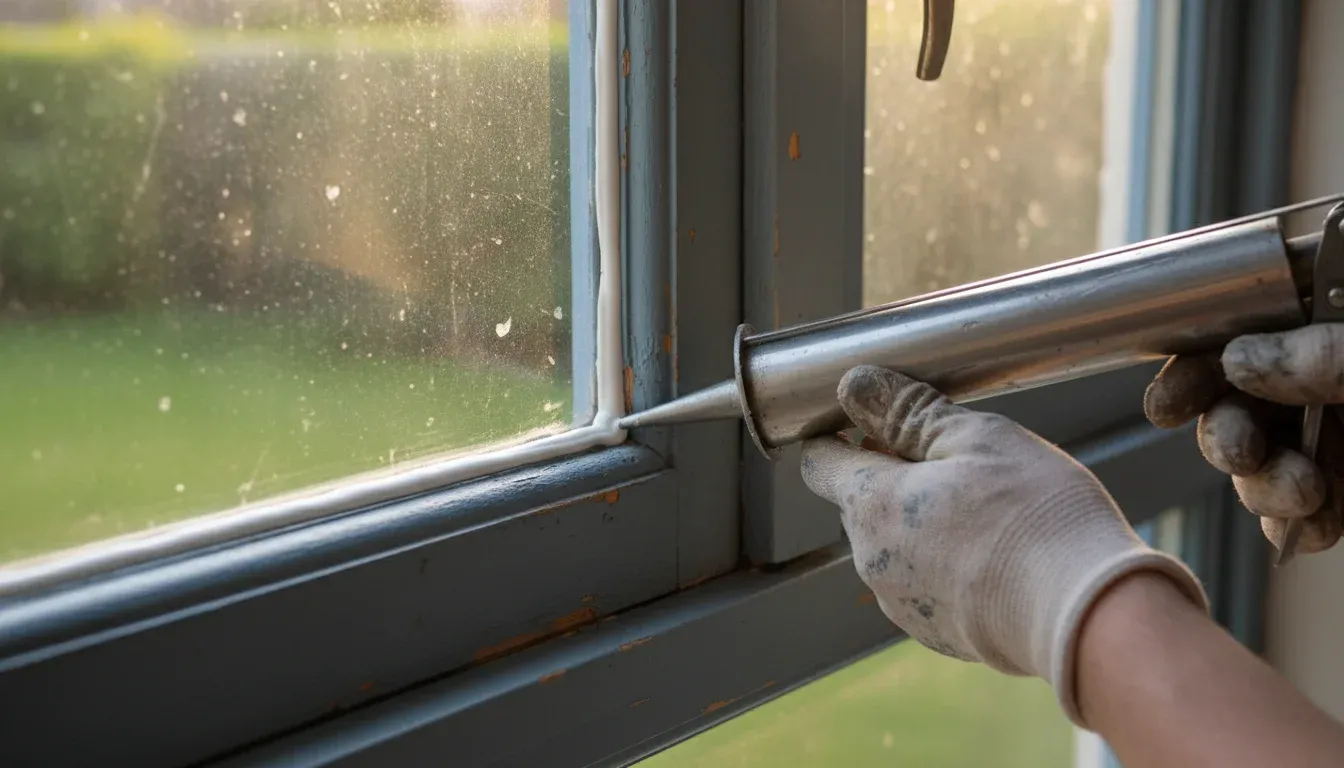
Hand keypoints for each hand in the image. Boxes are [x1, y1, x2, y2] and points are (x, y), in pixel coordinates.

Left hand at [800, 365, 1205, 725]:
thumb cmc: (1035, 516)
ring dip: (924, 519)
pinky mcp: (937, 633)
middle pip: (861, 502)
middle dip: (895, 475)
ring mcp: (902, 604)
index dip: (840, 434)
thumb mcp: (975, 438)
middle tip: (959, 458)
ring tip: (990, 506)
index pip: (820, 462)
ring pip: (895, 544)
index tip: (874, 420)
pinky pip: (926, 583)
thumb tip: (854, 387)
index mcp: (872, 505)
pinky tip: (999, 551)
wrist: (1087, 618)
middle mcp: (872, 561)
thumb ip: (907, 412)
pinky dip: (948, 562)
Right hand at [1144, 325, 1343, 553]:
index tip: (1169, 406)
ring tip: (1301, 495)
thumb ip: (1324, 352)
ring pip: (1269, 463)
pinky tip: (1312, 527)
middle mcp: (1324, 381)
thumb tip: (1237, 359)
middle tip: (1240, 455)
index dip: (1196, 371)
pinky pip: (1312, 511)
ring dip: (1266, 488)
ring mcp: (1341, 433)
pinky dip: (1304, 526)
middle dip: (1229, 437)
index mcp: (1328, 322)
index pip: (1245, 335)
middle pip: (1243, 406)